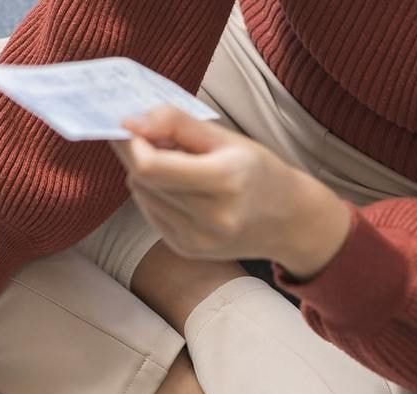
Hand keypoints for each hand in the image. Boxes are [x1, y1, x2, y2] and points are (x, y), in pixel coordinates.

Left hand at [111, 106, 350, 279]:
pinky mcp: (185, 249)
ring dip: (146, 175)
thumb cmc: (257, 171)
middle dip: (137, 154)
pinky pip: (150, 214)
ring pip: (141, 197)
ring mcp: (195, 239)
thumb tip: (130, 121)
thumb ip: (176, 123)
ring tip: (175, 163)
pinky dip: (154, 195)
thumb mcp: (225, 137)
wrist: (287, 220)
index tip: (129, 126)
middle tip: (152, 137)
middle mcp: (209, 217)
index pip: (150, 167)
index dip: (131, 145)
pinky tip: (179, 188)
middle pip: (142, 181)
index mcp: (225, 181)